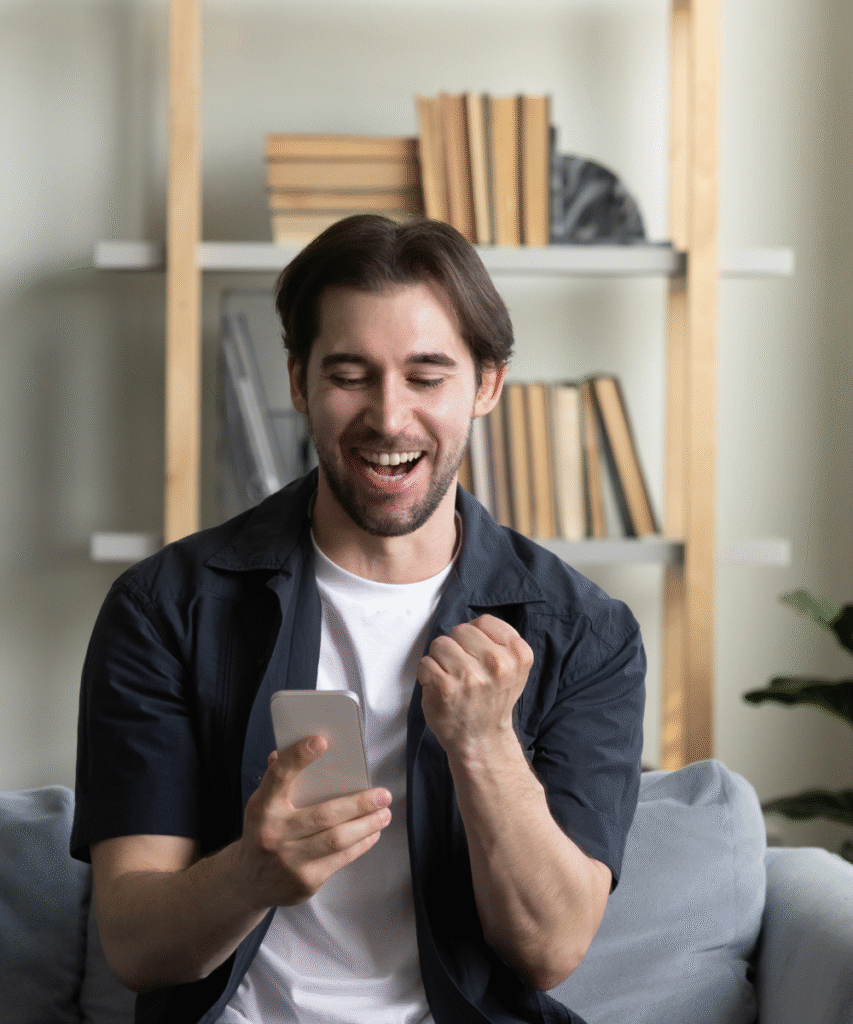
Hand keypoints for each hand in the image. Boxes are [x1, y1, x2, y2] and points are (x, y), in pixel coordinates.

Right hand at [237, 736, 391, 909]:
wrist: (248, 883)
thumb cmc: (263, 832)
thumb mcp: (261, 805)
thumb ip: (277, 778)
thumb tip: (294, 746)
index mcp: (262, 807)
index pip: (279, 776)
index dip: (298, 757)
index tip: (321, 741)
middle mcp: (274, 833)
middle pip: (323, 815)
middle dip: (359, 804)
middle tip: (382, 795)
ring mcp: (290, 860)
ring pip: (337, 839)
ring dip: (367, 825)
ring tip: (384, 814)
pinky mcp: (305, 881)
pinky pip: (341, 859)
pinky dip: (361, 844)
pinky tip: (372, 833)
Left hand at [417, 614, 533, 758]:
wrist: (482, 740)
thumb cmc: (492, 700)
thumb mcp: (513, 668)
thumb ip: (500, 641)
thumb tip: (472, 623)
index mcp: (518, 656)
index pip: (483, 621)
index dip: (474, 635)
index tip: (476, 654)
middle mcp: (498, 664)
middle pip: (460, 630)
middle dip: (457, 646)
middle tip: (464, 670)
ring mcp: (471, 676)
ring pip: (440, 643)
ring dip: (440, 660)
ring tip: (452, 678)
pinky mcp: (446, 688)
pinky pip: (425, 662)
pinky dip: (427, 674)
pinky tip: (440, 687)